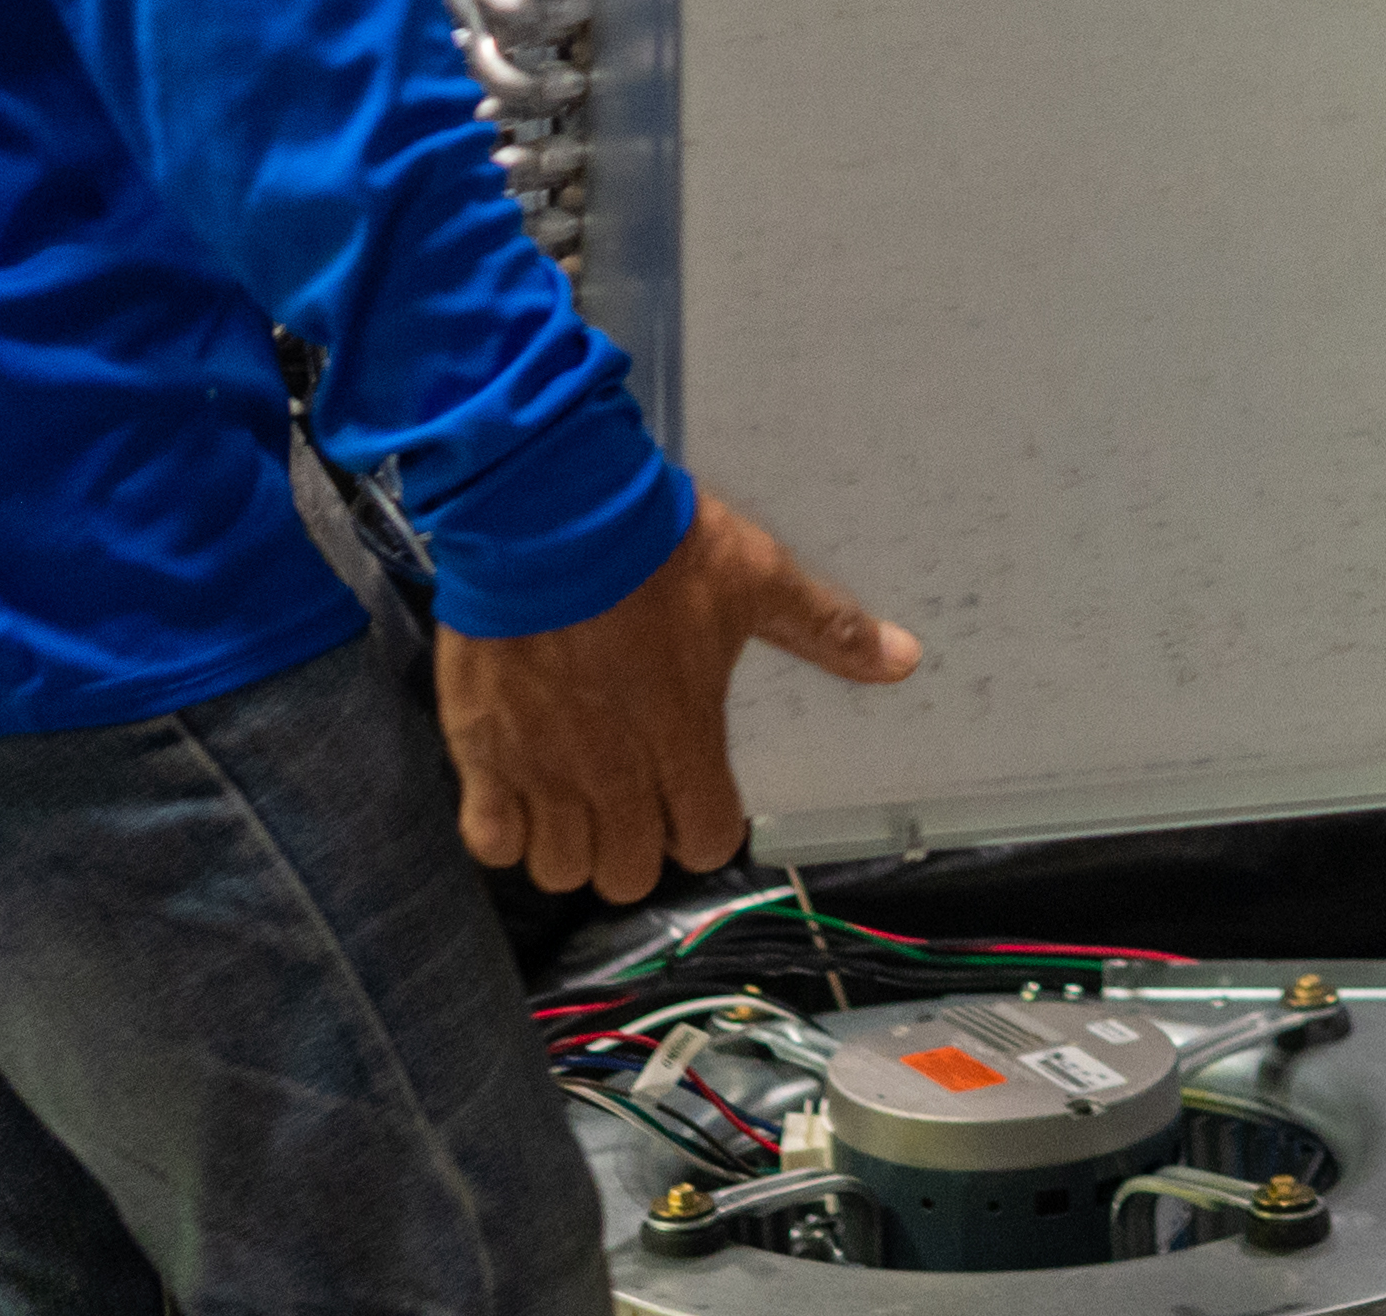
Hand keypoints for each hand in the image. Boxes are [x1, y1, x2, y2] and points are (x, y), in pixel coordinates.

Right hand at [433, 494, 922, 901]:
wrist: (545, 511)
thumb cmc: (656, 547)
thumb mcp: (755, 578)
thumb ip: (827, 628)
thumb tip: (907, 660)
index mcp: (685, 741)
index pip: (707, 844)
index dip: (705, 826)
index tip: (695, 793)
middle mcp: (614, 775)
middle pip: (627, 875)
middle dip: (636, 847)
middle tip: (632, 797)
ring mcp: (541, 770)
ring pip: (558, 869)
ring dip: (571, 844)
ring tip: (574, 795)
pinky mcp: (479, 752)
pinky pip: (488, 840)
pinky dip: (504, 829)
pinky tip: (517, 790)